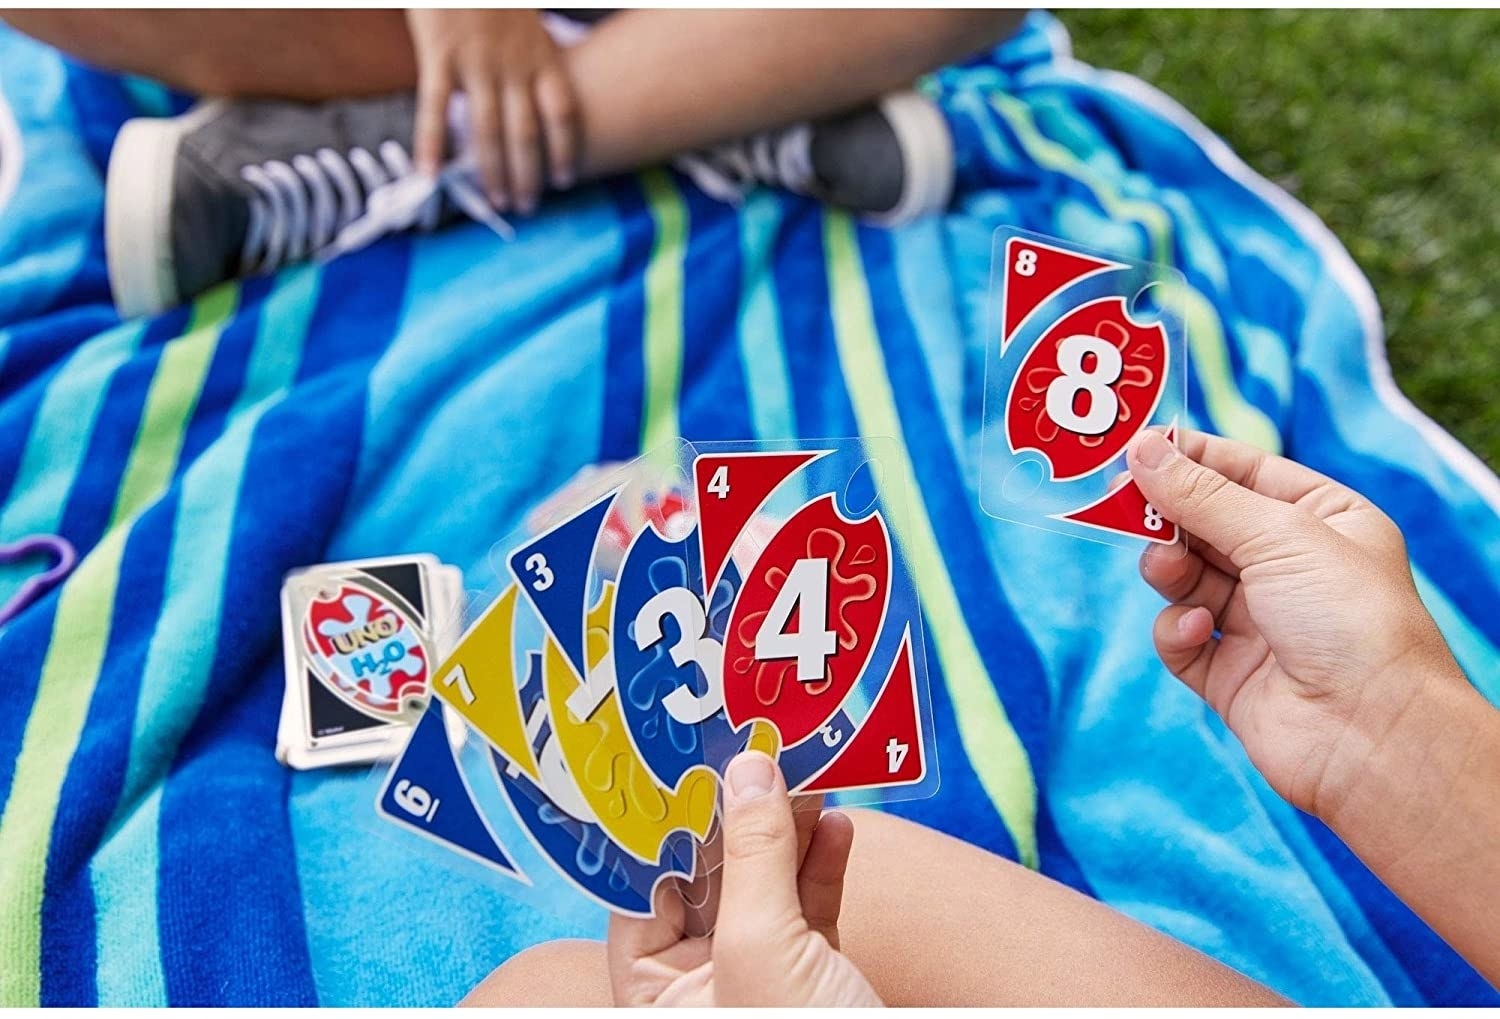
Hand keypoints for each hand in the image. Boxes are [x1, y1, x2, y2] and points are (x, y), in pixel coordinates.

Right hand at [405, 8, 577, 212]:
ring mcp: (476, 62)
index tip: (563, 180)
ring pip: (488, 130)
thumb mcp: (525, 18)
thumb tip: (530, 92)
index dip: (564, 150)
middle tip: (526, 207)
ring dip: (492, 171)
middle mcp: (514, 65)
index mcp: (541, 54)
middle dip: (528, 174)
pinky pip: (436, 109)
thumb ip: (530, 55)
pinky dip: (432, 144)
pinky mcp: (439, 55)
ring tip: (496, 201)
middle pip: (527, 133)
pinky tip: (429, 174)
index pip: (562, 114)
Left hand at [607, 752, 882, 1006]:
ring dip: (787, 826)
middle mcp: (704, 990)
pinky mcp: (820, 978)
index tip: (676, 761)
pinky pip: (814, 907)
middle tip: (751, 748)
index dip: (657, 826)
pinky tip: (838, 823)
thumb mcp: (764, 947)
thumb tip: (747, 769)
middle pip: (708, 879)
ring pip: (766, 885)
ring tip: (803, 769)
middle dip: (732, 815)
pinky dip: (826, 862)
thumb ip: (751, 856)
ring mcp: (764, 982)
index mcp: (661, 998)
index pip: (642, 892)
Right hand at [1127, 428, 1467, 821]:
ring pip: (1185, 578)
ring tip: (1166, 570)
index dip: (1190, 459)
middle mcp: (1290, 569)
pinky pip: (1180, 637)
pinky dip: (1178, 630)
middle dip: (1168, 517)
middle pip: (1205, 525)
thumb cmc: (1350, 621)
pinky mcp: (1229, 673)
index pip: (1244, 472)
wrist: (1372, 735)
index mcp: (1323, 521)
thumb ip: (1202, 495)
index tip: (1135, 449)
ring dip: (1168, 570)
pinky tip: (1197, 630)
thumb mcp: (1278, 535)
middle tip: (1122, 504)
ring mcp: (1258, 622)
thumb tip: (1143, 451)